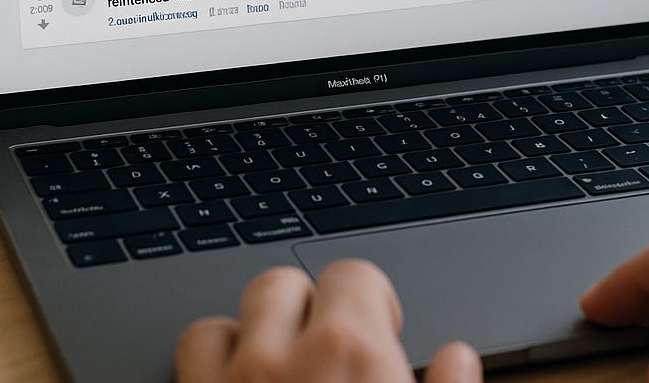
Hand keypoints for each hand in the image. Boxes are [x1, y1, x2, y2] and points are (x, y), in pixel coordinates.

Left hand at [175, 258, 481, 382]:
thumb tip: (458, 357)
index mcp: (353, 356)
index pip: (355, 276)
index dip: (371, 303)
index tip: (382, 330)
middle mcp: (281, 360)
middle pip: (284, 283)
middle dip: (308, 308)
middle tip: (331, 355)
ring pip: (226, 318)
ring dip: (250, 334)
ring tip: (280, 368)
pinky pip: (190, 355)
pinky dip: (211, 360)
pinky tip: (236, 382)